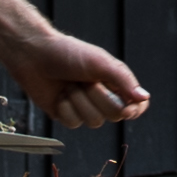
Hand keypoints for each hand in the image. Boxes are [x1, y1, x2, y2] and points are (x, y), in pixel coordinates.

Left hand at [2, 25, 149, 132]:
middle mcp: (102, 96)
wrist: (33, 55)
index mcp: (114, 81)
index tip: (126, 106)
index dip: (134, 109)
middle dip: (98, 98)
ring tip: (68, 85)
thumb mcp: (99, 62)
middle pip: (115, 115)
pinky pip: (73, 123)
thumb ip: (123, 80)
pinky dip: (65, 108)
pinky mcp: (66, 115)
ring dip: (79, 101)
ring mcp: (84, 107)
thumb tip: (144, 97)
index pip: (136, 105)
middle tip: (85, 81)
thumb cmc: (67, 53)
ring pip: (93, 121)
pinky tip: (58, 95)